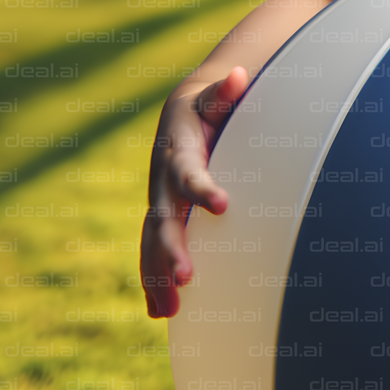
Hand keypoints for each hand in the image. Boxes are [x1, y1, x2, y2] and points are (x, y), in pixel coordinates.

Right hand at [140, 65, 249, 318]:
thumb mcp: (216, 98)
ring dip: (158, 277)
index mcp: (180, 153)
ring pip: (152, 244)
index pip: (190, 174)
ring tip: (169, 310)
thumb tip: (237, 75)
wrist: (178, 119)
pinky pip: (152, 254)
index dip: (204, 189)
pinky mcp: (161, 222)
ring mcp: (159, 205)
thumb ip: (226, 92)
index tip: (224, 204)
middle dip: (172, 249)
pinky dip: (153, 282)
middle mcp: (163, 184)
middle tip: (186, 278)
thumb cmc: (208, 108)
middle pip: (164, 220)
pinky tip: (160, 313)